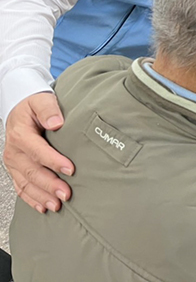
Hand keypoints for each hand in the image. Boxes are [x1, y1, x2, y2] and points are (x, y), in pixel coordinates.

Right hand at [3, 92, 73, 213]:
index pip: (38, 151)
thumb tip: (57, 122)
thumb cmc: (33, 105)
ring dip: (41, 196)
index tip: (70, 169)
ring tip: (57, 205)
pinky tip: (42, 207)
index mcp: (21, 134)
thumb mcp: (42, 100)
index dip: (53, 162)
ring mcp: (13, 163)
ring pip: (26, 183)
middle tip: (66, 194)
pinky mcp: (15, 170)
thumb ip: (49, 109)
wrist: (19, 110)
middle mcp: (14, 151)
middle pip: (32, 171)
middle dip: (50, 185)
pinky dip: (31, 199)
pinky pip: (20, 187)